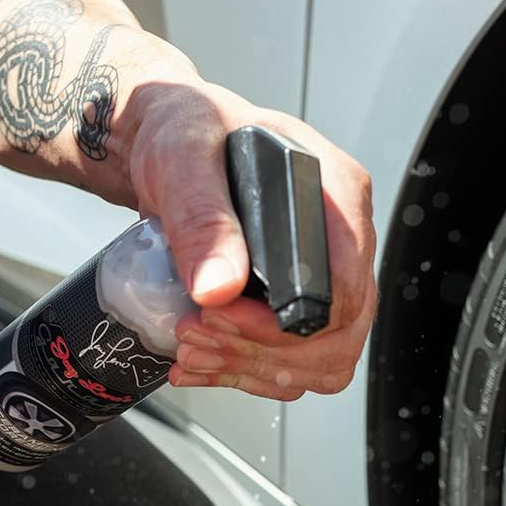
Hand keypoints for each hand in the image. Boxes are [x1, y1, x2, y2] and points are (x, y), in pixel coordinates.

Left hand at [128, 81, 377, 401]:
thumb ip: (201, 216)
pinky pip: (291, 365)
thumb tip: (218, 286)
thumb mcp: (183, 158)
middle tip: (197, 334)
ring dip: (252, 370)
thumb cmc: (184, 131)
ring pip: (320, 361)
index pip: (346, 288)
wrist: (160, 144)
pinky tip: (199, 363)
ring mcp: (322, 277)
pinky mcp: (294, 305)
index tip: (221, 314)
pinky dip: (242, 374)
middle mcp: (340, 241)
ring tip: (192, 351)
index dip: (286, 324)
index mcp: (334, 192)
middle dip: (263, 352)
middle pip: (339, 335)